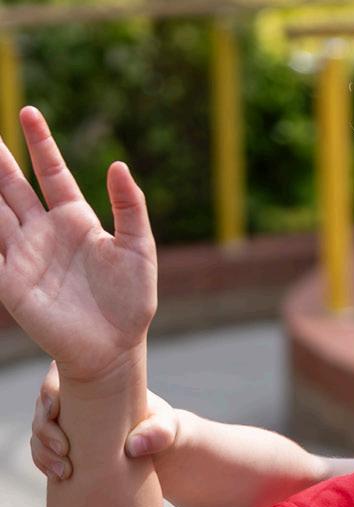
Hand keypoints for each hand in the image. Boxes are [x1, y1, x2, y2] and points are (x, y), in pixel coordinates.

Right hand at [0, 107, 156, 381]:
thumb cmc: (131, 299)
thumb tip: (119, 165)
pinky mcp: (11, 281)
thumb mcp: (139, 248)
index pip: (52, 173)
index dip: (41, 144)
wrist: (115, 346)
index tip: (30, 112)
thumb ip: (130, 207)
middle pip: (13, 186)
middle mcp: (44, 232)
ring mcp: (24, 255)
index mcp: (76, 220)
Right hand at [31, 361, 180, 479]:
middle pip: (42, 408)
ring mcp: (66, 424)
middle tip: (64, 450)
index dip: (48, 392)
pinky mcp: (65, 446)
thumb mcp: (167, 427)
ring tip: (64, 471)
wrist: (159, 453)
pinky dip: (45, 464)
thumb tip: (133, 446)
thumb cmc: (163, 429)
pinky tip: (59, 476)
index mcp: (94, 384)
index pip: (58, 378)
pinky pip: (43, 453)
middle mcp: (74, 401)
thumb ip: (159, 432)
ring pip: (39, 434)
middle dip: (45, 429)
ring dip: (43, 452)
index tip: (54, 412)